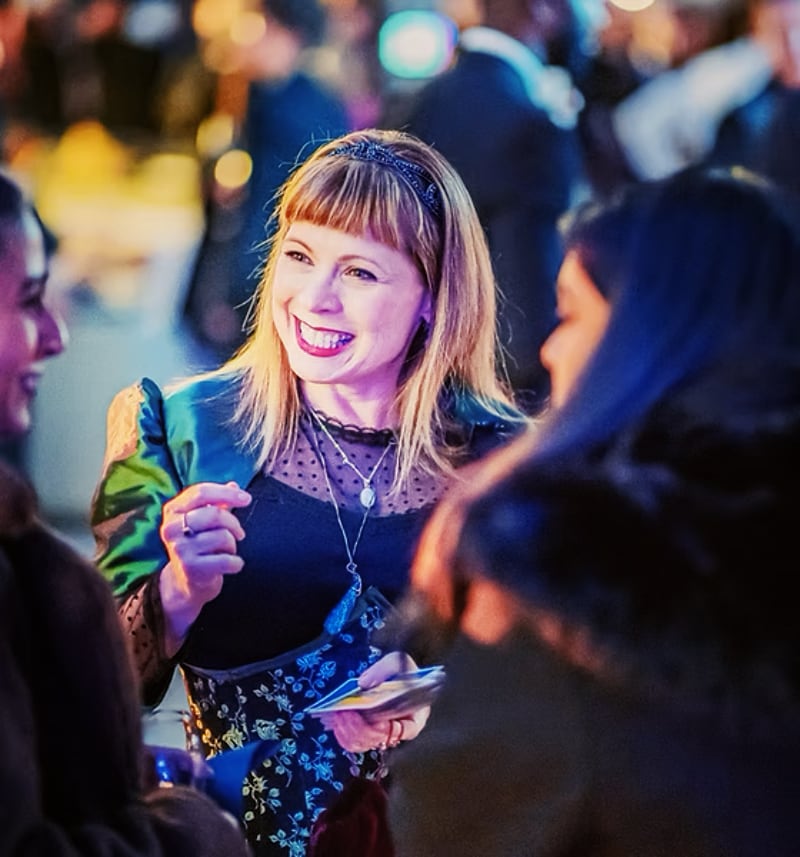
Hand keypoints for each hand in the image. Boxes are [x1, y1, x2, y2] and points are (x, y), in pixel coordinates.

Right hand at [159, 481, 251, 650]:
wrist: (185, 584)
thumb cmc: (198, 546)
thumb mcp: (202, 522)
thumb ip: (217, 503)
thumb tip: (234, 485)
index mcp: (173, 510)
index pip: (201, 492)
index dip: (227, 493)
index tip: (247, 499)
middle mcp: (171, 528)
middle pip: (214, 514)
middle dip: (234, 523)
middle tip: (239, 533)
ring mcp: (180, 549)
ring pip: (223, 536)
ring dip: (233, 545)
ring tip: (227, 551)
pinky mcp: (191, 568)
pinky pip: (227, 559)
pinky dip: (236, 563)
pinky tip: (231, 565)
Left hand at [318, 651, 430, 752]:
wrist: (393, 673)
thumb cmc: (402, 670)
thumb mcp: (399, 661)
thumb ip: (384, 669)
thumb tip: (363, 683)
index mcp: (415, 717)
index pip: (405, 730)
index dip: (389, 728)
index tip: (374, 718)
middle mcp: (398, 730)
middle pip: (378, 739)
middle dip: (360, 728)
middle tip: (345, 713)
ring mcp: (380, 734)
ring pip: (363, 743)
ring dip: (348, 731)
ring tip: (337, 715)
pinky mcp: (366, 733)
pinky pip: (353, 742)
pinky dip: (342, 733)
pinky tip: (335, 720)